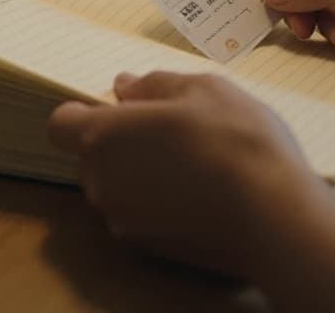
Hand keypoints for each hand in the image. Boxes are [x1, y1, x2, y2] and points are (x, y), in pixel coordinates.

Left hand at [47, 71, 331, 277]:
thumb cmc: (234, 138)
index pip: (61, 123)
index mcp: (102, 137)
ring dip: (142, 172)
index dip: (86, 113)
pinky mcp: (149, 248)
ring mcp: (123, 221)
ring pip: (118, 187)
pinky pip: (141, 214)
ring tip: (195, 162)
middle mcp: (100, 183)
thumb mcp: (201, 89)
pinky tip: (202, 194)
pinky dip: (160, 202)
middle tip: (174, 130)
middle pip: (93, 156)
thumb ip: (153, 86)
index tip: (124, 108)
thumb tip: (124, 87)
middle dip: (121, 141)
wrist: (273, 216)